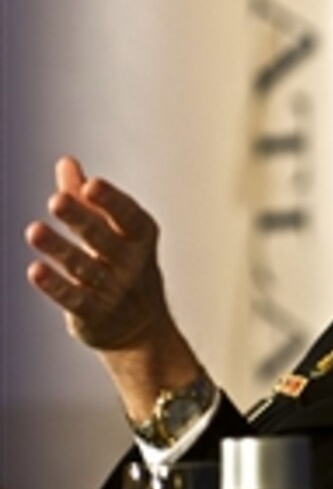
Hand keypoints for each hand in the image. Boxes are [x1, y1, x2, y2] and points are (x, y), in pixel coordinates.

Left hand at [25, 156, 200, 416]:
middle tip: (56, 200)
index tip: (92, 185)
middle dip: (81, 219)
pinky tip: (36, 270)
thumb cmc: (122, 266)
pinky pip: (73, 298)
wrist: (140, 327)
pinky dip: (55, 286)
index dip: (111, 201)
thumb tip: (66, 162)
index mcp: (141, 236)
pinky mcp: (95, 315)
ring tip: (34, 230)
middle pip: (103, 238)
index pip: (128, 216)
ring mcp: (115, 290)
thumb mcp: (113, 231)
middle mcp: (133, 263)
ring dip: (59, 248)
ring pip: (84, 267)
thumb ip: (87, 199)